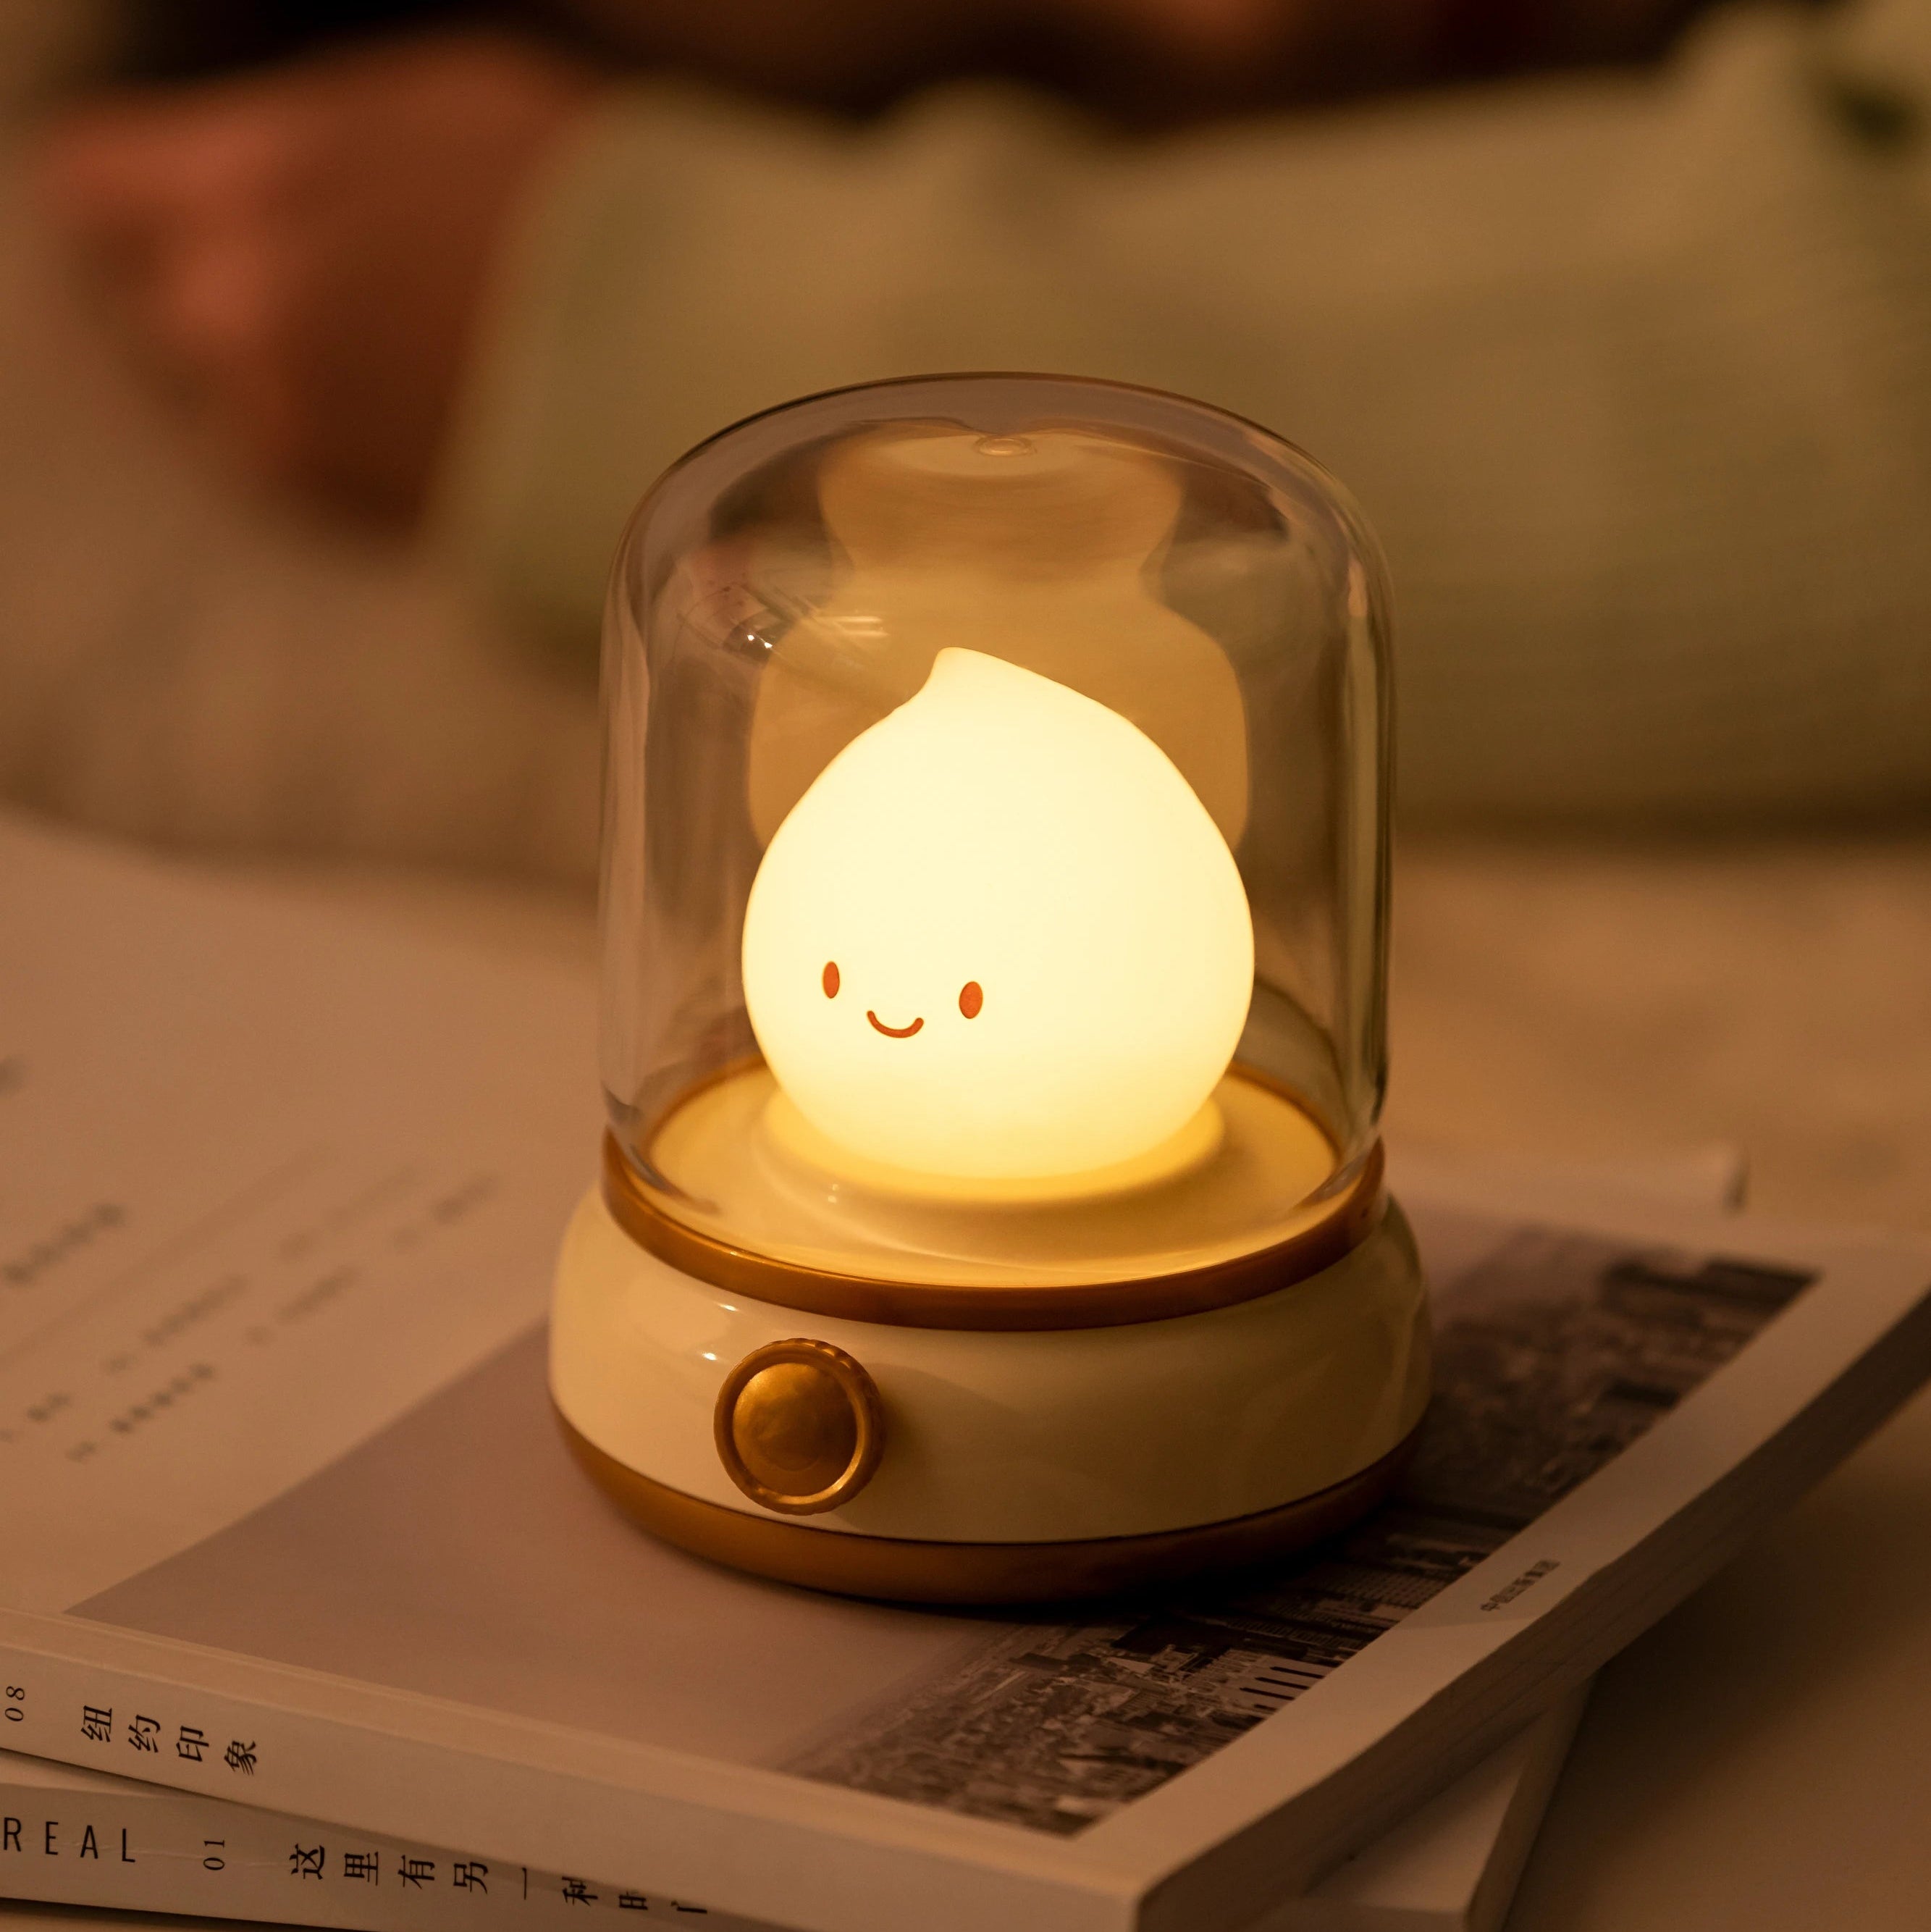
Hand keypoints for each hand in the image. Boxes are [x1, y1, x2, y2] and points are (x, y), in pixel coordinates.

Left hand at [35, 31, 602, 522]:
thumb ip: (295, 146)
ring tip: (385, 353)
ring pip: (227, 399)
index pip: (96, 192)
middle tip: (324, 280)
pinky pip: (300, 469)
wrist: (703, 351)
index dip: (148, 192)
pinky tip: (421, 410)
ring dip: (280, 375)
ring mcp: (296, 431)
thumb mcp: (428, 104)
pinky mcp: (357, 516)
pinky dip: (339, 441)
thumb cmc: (586, 198)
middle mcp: (242, 319)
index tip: (200, 199)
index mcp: (244, 188)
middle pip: (156, 307)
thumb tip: (229, 173)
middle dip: (216, 288)